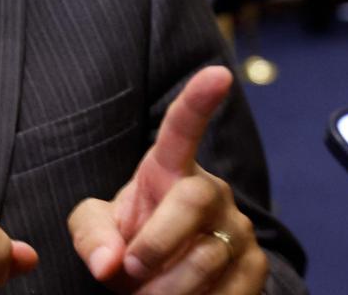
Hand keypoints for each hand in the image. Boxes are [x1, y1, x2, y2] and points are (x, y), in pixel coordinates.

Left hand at [67, 66, 267, 292]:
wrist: (165, 283)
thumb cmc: (129, 243)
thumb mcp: (99, 232)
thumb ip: (92, 236)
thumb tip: (108, 264)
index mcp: (169, 170)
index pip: (183, 129)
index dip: (199, 101)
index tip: (218, 74)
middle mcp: (211, 191)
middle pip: (193, 202)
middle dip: (156, 243)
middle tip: (131, 271)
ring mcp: (238, 229)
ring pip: (206, 258)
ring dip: (167, 288)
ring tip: (149, 294)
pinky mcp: (256, 268)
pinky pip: (228, 293)